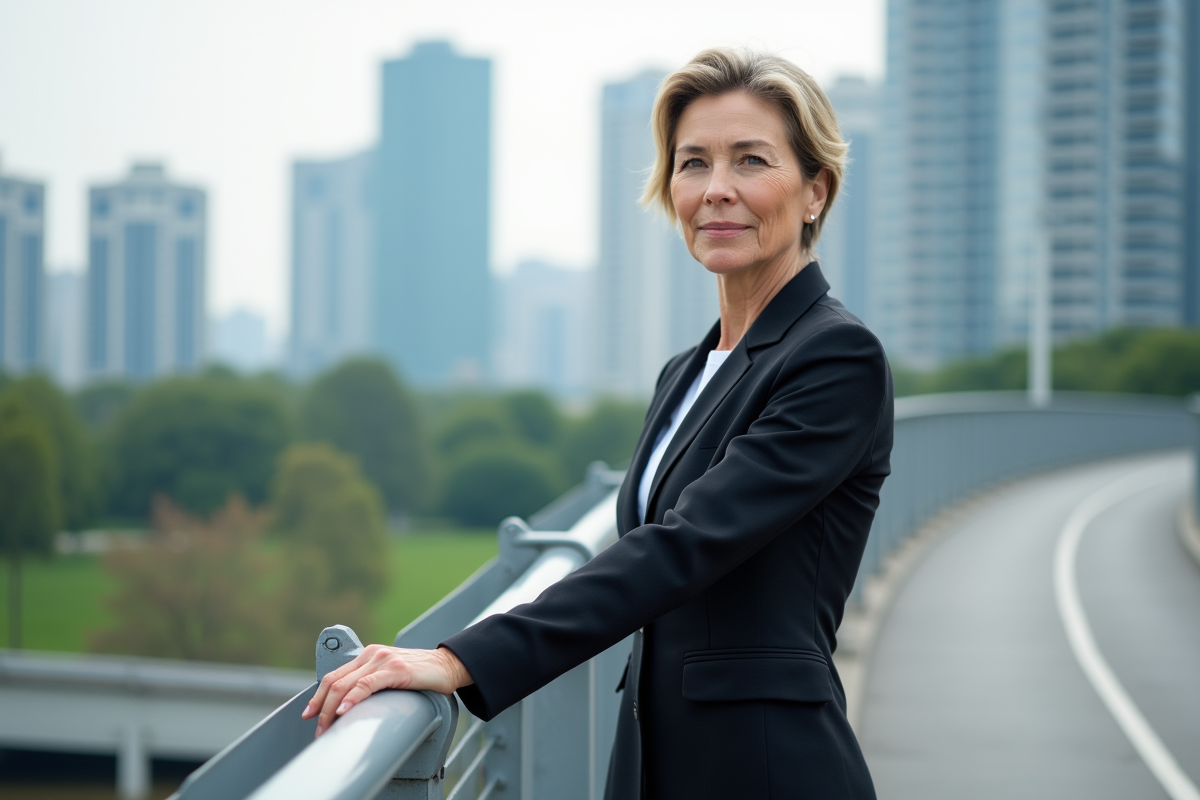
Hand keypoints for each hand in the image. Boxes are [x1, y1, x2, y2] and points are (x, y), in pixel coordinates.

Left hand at [301, 645, 472, 736]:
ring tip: (328, 726)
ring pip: (346, 684)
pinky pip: (368, 684)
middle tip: (319, 729)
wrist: (448, 665)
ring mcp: (383, 660)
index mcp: (367, 655)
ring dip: (332, 709)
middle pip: (335, 681)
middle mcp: (372, 654)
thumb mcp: (389, 674)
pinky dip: (353, 698)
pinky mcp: (396, 669)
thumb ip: (371, 682)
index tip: (310, 715)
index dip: (318, 697)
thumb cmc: (420, 674)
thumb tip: (350, 706)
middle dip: (321, 708)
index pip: (334, 676)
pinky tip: (346, 710)